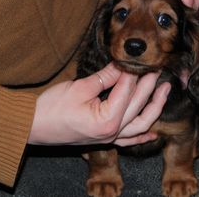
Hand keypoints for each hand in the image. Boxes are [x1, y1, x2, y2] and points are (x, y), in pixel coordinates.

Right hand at [28, 63, 170, 146]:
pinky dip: (142, 136)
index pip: (127, 90)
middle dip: (149, 84)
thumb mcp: (79, 88)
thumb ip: (104, 77)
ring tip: (165, 90)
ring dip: (155, 106)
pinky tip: (153, 133)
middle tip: (156, 67)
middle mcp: (113, 132)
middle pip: (138, 104)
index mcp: (107, 119)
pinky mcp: (105, 139)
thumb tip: (121, 64)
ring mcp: (110, 138)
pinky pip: (129, 140)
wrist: (33, 127)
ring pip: (141, 123)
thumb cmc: (52, 108)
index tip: (138, 58)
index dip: (132, 72)